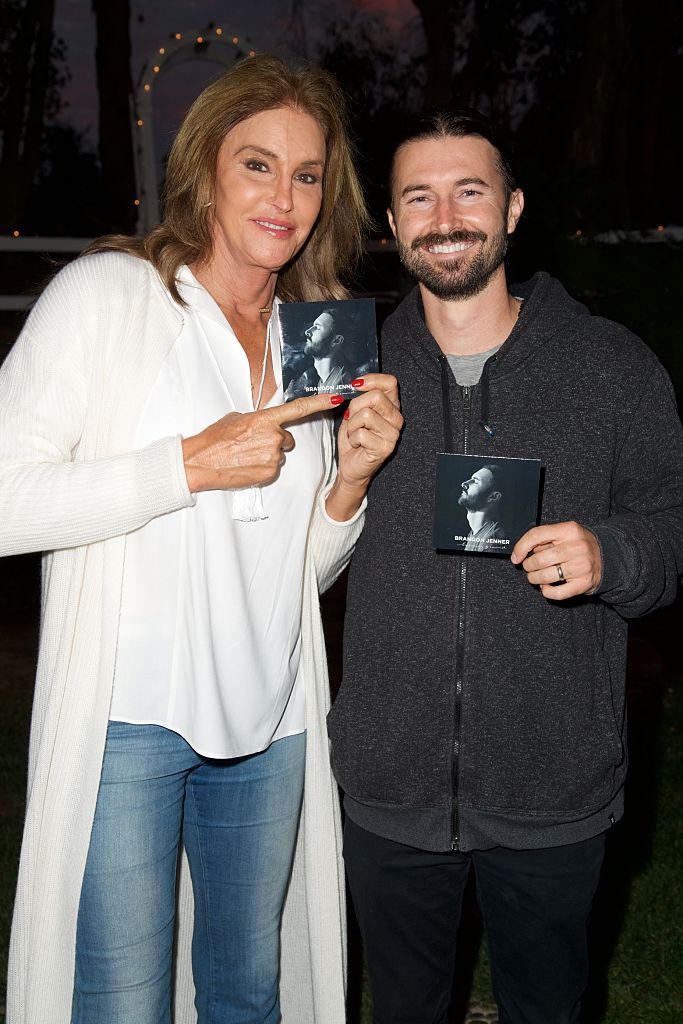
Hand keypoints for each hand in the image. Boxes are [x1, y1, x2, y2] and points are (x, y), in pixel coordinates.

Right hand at [182, 393, 340, 492]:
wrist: (200, 462)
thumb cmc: (215, 439)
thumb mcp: (237, 419)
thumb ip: (258, 419)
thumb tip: (265, 423)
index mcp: (264, 419)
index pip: (299, 409)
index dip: (320, 403)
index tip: (337, 399)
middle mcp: (273, 437)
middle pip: (288, 439)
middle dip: (275, 441)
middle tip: (253, 444)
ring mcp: (272, 456)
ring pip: (279, 455)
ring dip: (267, 455)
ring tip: (246, 456)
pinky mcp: (269, 473)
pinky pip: (273, 468)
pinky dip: (263, 468)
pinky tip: (247, 466)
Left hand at [326, 373, 402, 520]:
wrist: (351, 466)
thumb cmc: (354, 439)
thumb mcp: (355, 412)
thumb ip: (360, 397)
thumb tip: (356, 383)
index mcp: (392, 407)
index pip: (390, 383)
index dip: (371, 380)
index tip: (355, 385)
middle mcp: (396, 419)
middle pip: (375, 397)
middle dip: (355, 407)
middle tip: (352, 419)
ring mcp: (393, 434)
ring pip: (366, 414)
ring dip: (352, 425)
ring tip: (355, 434)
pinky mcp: (386, 448)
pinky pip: (361, 433)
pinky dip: (352, 438)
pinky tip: (357, 445)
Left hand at [510, 521, 601, 600]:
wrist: (607, 556)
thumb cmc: (579, 545)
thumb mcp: (565, 533)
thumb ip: (545, 539)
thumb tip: (522, 551)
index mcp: (569, 530)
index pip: (537, 535)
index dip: (521, 547)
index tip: (516, 557)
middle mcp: (577, 547)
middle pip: (539, 559)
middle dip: (528, 566)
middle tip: (529, 567)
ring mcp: (582, 566)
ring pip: (546, 577)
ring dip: (535, 579)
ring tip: (535, 577)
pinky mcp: (584, 583)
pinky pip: (557, 593)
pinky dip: (547, 591)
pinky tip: (547, 586)